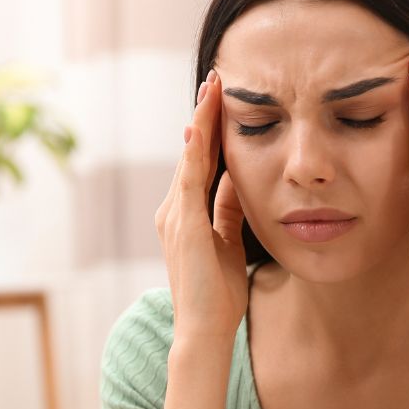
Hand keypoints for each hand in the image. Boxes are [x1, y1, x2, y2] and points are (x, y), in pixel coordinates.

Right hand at [154, 70, 248, 343]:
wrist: (203, 330)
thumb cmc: (217, 295)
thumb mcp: (228, 242)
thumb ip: (228, 212)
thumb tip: (236, 182)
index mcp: (184, 215)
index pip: (200, 163)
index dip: (211, 131)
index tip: (221, 99)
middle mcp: (173, 210)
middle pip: (192, 153)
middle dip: (205, 115)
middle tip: (215, 78)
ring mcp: (174, 216)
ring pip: (189, 158)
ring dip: (201, 121)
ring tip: (212, 88)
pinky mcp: (182, 224)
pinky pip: (188, 179)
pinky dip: (194, 151)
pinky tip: (201, 126)